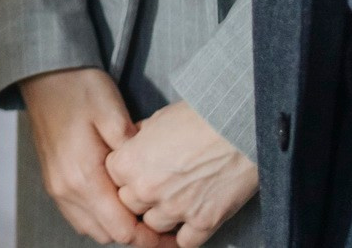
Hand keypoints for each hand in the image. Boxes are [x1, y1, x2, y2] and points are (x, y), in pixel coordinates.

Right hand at [19, 68, 167, 246]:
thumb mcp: (114, 114)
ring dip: (116, 225)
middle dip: (136, 233)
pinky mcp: (53, 181)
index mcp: (83, 176)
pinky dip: (99, 216)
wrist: (43, 73)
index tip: (172, 234)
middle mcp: (66, 189)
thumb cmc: (79, 88)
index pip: (122, 230)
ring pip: (92, 229)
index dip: (150, 238)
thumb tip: (153, 179)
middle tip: (161, 218)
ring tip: (139, 209)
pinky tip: (114, 198)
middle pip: (108, 235)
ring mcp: (56, 187)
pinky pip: (78, 215)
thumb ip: (134, 153)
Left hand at [105, 101, 257, 245]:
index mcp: (129, 163)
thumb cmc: (199, 117)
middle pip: (130, 206)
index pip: (112, 179)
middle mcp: (147, 189)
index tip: (134, 174)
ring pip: (154, 227)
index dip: (125, 176)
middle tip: (154, 190)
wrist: (239, 128)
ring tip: (172, 206)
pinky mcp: (203, 221)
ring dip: (161, 218)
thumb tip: (134, 148)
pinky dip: (185, 237)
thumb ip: (138, 140)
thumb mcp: (157, 120)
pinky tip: (188, 226)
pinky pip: (185, 242)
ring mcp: (175, 208)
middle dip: (140, 199)